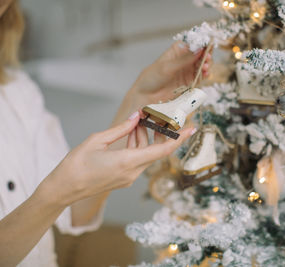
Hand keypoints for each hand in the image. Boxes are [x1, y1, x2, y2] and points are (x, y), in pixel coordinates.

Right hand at [39, 111, 194, 206]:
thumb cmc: (76, 164)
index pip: (162, 150)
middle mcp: (132, 172)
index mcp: (128, 162)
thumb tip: (136, 116)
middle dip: (159, 133)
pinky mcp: (123, 178)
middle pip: (155, 150)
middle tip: (159, 117)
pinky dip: (137, 146)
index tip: (192, 129)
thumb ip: (121, 129)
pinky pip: (137, 160)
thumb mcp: (97, 141)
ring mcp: (128, 177)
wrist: (63, 189)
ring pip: (145, 154)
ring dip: (145, 138)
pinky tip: (131, 134)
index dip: (179, 140)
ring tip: (138, 121)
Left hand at [132, 41, 212, 103]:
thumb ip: (184, 60)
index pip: (192, 44)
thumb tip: (199, 50)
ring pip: (202, 66)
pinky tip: (205, 74)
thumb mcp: (167, 67)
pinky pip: (200, 78)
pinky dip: (205, 75)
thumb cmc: (151, 78)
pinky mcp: (189, 83)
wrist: (146, 97)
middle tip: (207, 58)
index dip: (201, 43)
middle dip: (206, 55)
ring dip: (206, 65)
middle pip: (200, 55)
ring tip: (206, 67)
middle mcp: (184, 60)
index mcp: (176, 51)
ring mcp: (187, 72)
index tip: (207, 45)